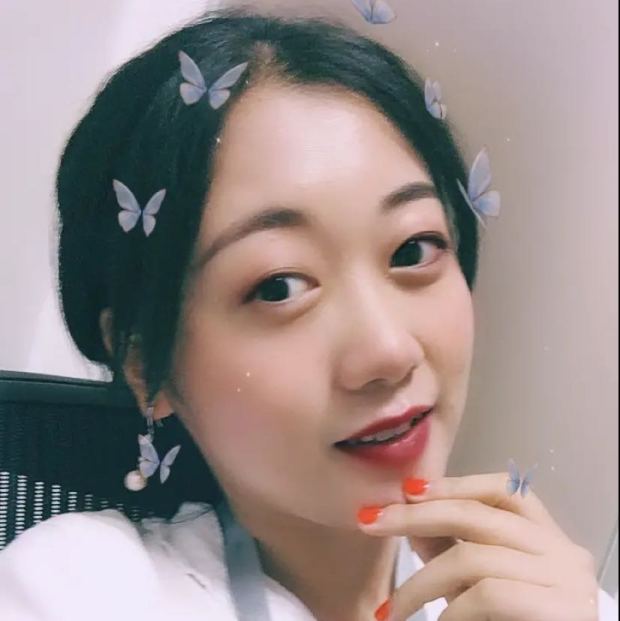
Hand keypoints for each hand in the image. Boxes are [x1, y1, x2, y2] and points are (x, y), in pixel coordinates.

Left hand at [357, 472, 599, 620]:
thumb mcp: (482, 584)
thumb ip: (453, 551)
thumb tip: (409, 525)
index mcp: (548, 538)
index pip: (504, 490)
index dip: (454, 484)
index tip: (408, 490)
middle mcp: (563, 552)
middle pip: (478, 515)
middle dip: (415, 516)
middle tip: (370, 521)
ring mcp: (566, 581)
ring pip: (473, 558)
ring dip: (421, 584)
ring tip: (392, 610)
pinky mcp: (560, 612)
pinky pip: (487, 594)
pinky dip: (451, 610)